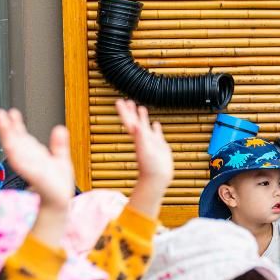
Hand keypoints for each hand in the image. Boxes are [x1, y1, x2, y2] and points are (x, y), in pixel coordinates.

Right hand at [0, 108, 74, 209]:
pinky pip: (25, 165)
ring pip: (16, 150)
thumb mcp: (61, 160)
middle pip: (15, 141)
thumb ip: (59, 145)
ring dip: (8, 137)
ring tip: (3, 124)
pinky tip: (12, 148)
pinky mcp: (35, 177)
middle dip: (6, 127)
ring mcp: (30, 168)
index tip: (10, 112)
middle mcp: (29, 160)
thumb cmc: (57, 184)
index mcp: (34, 155)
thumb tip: (60, 127)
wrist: (59, 202)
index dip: (15, 124)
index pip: (22, 137)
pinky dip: (18, 156)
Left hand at [117, 99, 172, 218]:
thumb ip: (140, 138)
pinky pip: (157, 134)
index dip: (124, 111)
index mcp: (137, 138)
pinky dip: (155, 128)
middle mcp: (143, 138)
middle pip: (135, 121)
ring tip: (140, 107)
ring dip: (142, 117)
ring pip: (145, 126)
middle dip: (131, 111)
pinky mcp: (160, 146)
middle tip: (127, 100)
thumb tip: (135, 124)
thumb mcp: (144, 151)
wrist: (157, 179)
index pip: (129, 121)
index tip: (119, 101)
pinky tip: (156, 124)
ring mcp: (151, 142)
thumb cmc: (150, 168)